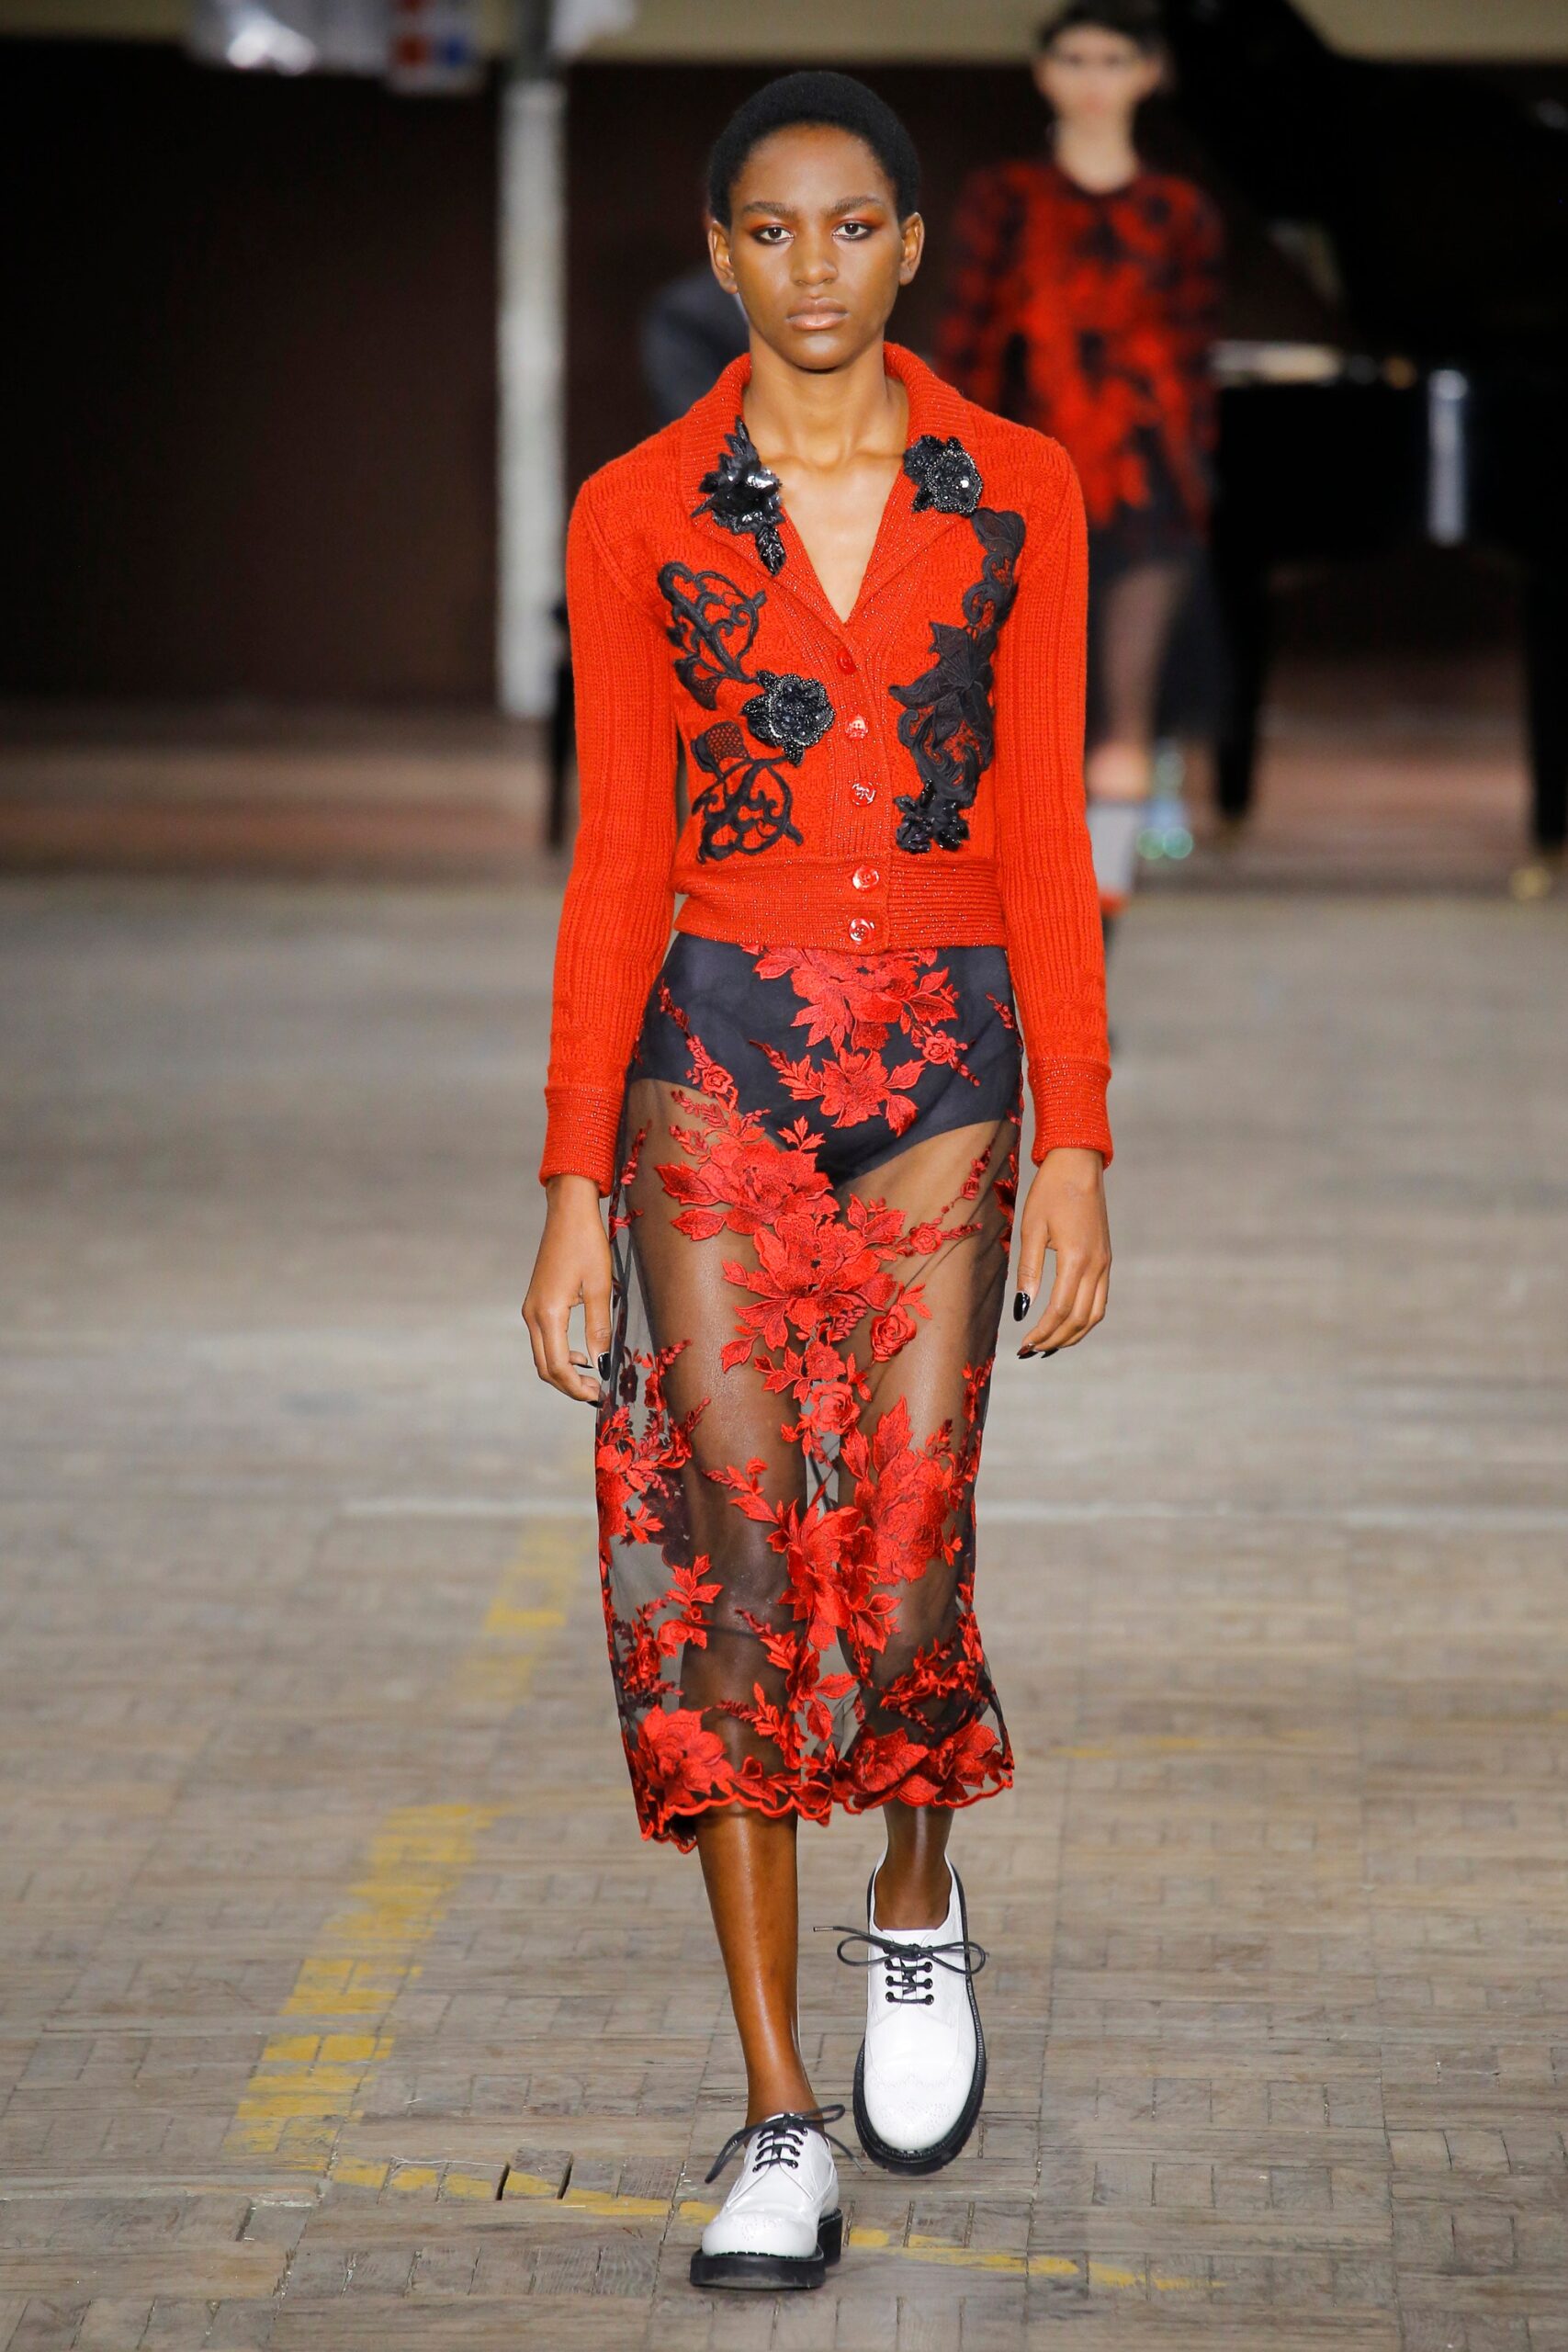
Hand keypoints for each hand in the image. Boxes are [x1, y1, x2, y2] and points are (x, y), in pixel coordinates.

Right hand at [523, 1174, 612, 1403]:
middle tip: (597, 1393)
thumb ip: (600, 1329)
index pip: (558, 1366)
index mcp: (548, 1313)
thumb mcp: (600, 1288)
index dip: (577, 1388)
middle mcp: (533, 1315)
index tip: (600, 1396)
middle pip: (545, 1367)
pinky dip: (560, 1355)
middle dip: (569, 1386)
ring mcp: (531, 1309)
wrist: (568, 1213)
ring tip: (593, 1378)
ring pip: (542, 1356)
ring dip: (565, 1372)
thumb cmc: (587, 1245)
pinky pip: (544, 1340)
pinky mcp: (536, 1303)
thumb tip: (602, 1364)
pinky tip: (583, 1355)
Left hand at [1013, 1148, 1109, 1358]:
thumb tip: (1021, 1309)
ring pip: (1095, 1314)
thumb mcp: (1031, 1228)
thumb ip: (1028, 1271)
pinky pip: (1100, 1299)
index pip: (1060, 1310)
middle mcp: (1097, 1265)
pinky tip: (1065, 1322)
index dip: (1042, 1332)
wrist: (1079, 1164)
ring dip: (1072, 1334)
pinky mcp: (1105, 1259)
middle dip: (1055, 1340)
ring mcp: (1105, 1263)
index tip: (1023, 1345)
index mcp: (1076, 1259)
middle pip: (1079, 1319)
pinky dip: (1084, 1318)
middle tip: (1030, 1351)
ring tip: (1048, 1345)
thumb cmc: (1050, 1192)